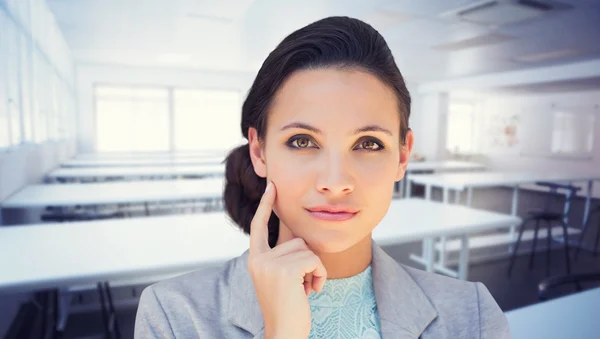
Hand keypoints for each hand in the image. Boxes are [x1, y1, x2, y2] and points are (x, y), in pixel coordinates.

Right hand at [247, 181, 326, 338]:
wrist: (284, 333)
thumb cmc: (287, 308)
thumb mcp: (280, 278)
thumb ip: (283, 258)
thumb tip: (301, 238)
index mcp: (255, 260)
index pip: (258, 226)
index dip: (266, 205)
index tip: (272, 186)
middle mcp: (259, 259)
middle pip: (295, 240)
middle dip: (306, 261)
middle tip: (301, 285)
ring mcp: (270, 264)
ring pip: (306, 249)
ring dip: (314, 269)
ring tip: (305, 289)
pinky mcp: (285, 270)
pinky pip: (314, 260)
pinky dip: (319, 275)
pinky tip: (311, 291)